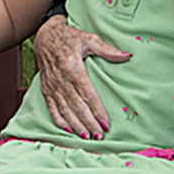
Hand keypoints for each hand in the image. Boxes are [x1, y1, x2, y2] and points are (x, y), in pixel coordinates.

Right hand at [34, 15, 130, 138]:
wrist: (46, 36)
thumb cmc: (71, 37)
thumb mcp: (90, 39)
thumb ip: (108, 50)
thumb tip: (127, 55)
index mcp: (73, 68)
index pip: (87, 94)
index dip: (97, 109)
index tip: (106, 122)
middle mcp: (61, 79)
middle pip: (77, 105)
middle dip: (88, 122)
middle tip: (100, 135)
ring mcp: (52, 85)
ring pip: (65, 109)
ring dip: (76, 124)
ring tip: (87, 136)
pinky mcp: (46, 89)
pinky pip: (52, 107)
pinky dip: (59, 120)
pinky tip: (68, 130)